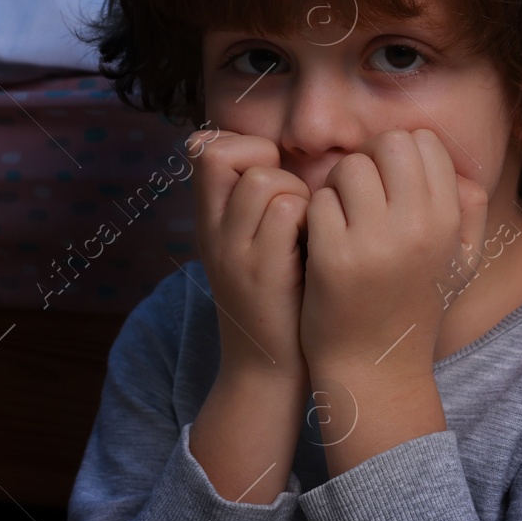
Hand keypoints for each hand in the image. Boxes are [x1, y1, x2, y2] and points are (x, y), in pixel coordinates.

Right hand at [188, 128, 311, 385]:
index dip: (243, 148)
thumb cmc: (278, 302)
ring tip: (307, 228)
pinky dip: (311, 219)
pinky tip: (317, 248)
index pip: (204, 149)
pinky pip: (288, 211)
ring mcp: (233, 252)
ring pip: (263, 180)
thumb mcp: (250, 250)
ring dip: (297, 194)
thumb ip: (256, 207)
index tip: (271, 177)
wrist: (268, 372)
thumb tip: (277, 158)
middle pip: (222, 155)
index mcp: (208, 223)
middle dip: (266, 163)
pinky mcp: (263, 273)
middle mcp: (211, 233)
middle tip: (290, 201)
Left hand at [299, 128, 489, 375]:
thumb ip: (468, 211)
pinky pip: (318, 201)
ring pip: (349, 167)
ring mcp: (376, 241)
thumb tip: (458, 169)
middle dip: (368, 160)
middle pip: (388, 143)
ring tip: (340, 219)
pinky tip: (323, 242)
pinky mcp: (334, 256)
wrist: (375, 367)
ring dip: (338, 186)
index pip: (424, 141)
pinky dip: (315, 215)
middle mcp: (419, 226)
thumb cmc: (414, 306)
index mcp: (449, 221)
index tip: (386, 185)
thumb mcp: (460, 262)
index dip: (398, 155)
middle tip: (359, 196)